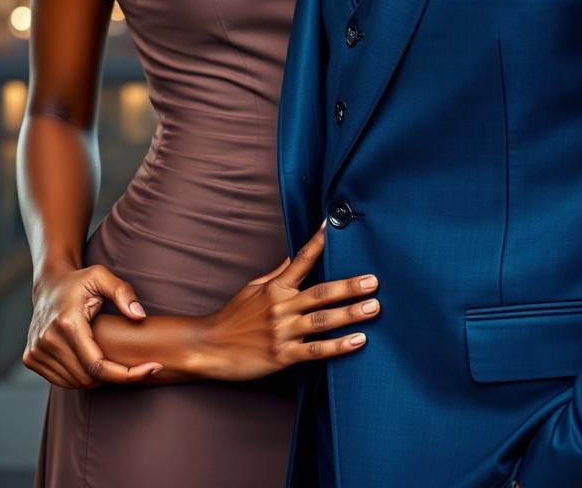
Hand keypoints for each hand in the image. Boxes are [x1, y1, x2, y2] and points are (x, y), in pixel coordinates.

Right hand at [24, 260, 163, 387]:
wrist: (48, 284)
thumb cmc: (80, 280)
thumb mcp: (103, 276)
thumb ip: (123, 293)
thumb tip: (139, 316)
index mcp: (67, 323)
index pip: (98, 365)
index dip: (127, 374)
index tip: (153, 368)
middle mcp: (48, 340)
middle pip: (88, 378)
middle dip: (113, 375)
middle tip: (130, 361)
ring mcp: (36, 351)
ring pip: (74, 383)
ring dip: (95, 378)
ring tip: (108, 357)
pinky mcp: (31, 358)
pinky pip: (61, 381)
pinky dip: (79, 377)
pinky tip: (90, 360)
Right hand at [194, 222, 379, 380]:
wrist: (207, 347)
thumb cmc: (232, 317)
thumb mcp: (252, 289)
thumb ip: (278, 274)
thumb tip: (295, 256)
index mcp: (275, 287)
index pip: (301, 259)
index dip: (319, 242)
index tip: (335, 225)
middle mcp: (281, 306)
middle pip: (321, 292)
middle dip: (349, 286)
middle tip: (374, 281)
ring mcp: (282, 331)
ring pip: (322, 320)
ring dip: (350, 314)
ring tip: (374, 308)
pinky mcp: (282, 355)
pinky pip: (315, 350)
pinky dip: (338, 346)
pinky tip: (358, 341)